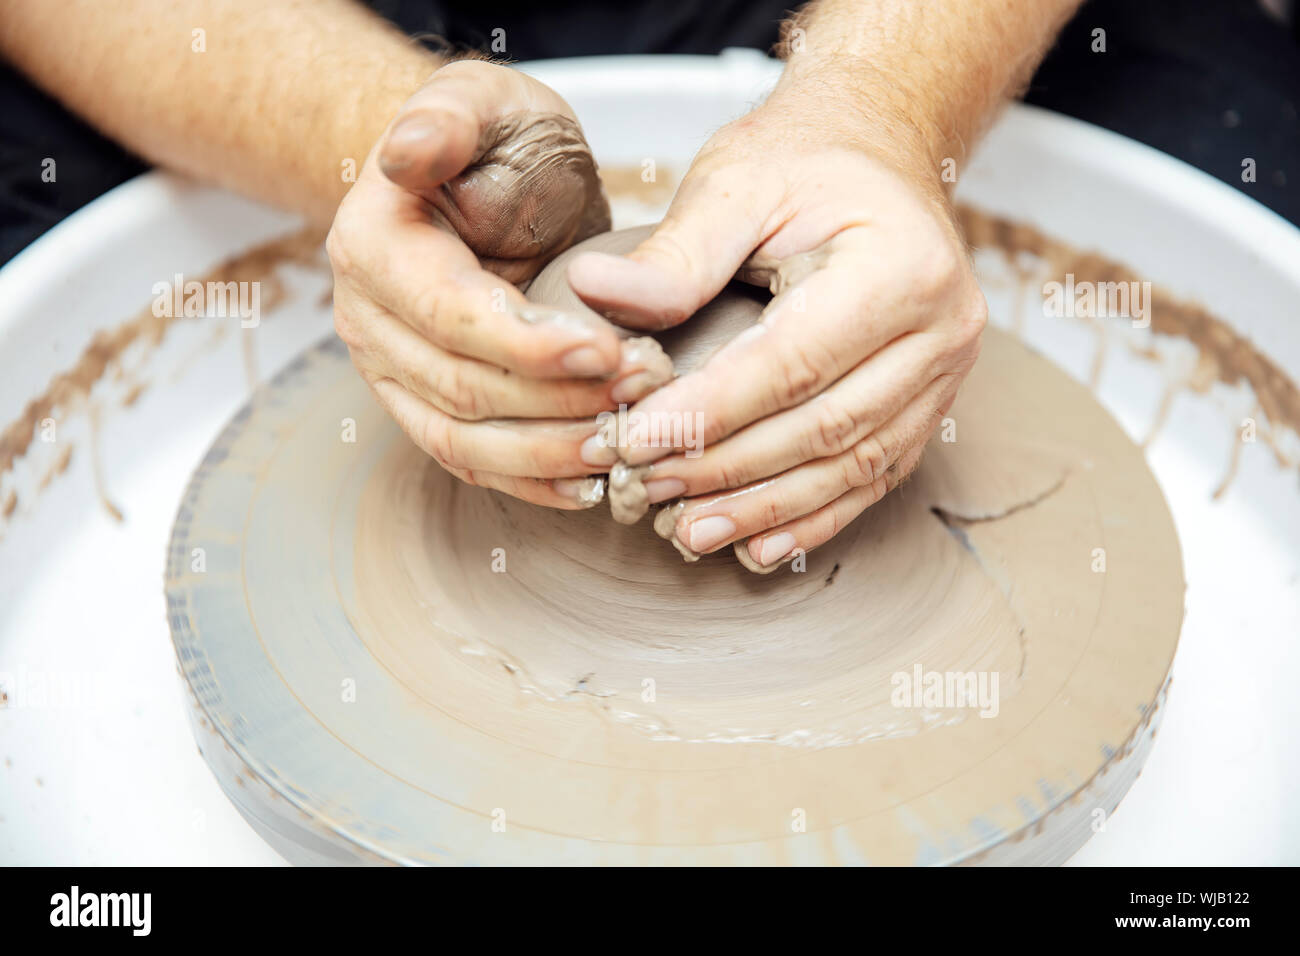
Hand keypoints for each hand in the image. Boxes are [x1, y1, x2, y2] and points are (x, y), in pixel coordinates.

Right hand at [327, 60, 663, 508]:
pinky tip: (590, 482)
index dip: (529, 344)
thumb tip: (410, 150)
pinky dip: (533, 481)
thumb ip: (448, 120)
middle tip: (644, 389)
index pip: (451, 315)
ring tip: (627, 443)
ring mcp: (393, 375)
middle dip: (559, 401)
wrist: (482, 183)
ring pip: (465, 444)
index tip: (609, 350)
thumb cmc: (492, 142)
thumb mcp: (483, 104)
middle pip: (463, 391)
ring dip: (551, 453)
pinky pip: (474, 464)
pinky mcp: (427, 409)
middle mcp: (369, 323)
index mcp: (374, 249)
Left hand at [568, 94, 986, 568]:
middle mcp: (941, 328)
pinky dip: (814, 517)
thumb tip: (594, 294)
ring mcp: (945, 375)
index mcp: (899, 266)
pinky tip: (760, 547)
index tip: (635, 442)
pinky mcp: (931, 405)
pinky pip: (875, 477)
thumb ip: (674, 252)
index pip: (792, 362)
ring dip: (766, 509)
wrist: (878, 156)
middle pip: (824, 426)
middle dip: (727, 470)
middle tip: (647, 490)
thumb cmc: (806, 163)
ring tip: (690, 531)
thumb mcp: (736, 182)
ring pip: (853, 466)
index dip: (709, 413)